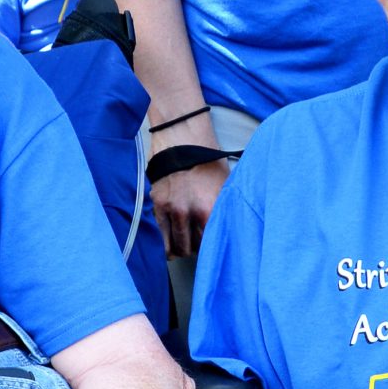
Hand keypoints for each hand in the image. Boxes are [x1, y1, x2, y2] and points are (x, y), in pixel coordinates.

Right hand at [148, 135, 229, 259]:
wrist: (182, 138)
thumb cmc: (207, 160)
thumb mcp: (224, 185)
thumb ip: (223, 209)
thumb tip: (230, 228)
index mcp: (209, 208)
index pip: (211, 243)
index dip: (212, 248)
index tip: (213, 249)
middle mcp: (189, 212)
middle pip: (192, 248)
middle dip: (196, 249)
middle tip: (198, 245)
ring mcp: (171, 209)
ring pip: (175, 246)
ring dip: (180, 249)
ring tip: (184, 248)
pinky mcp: (157, 205)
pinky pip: (160, 236)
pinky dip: (165, 245)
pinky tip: (169, 247)